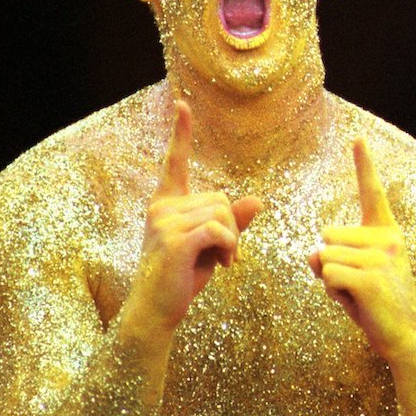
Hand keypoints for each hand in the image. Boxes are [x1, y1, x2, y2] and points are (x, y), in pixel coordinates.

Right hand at [123, 100, 262, 331]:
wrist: (157, 311)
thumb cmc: (182, 278)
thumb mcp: (212, 245)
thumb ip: (232, 222)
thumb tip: (257, 199)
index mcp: (166, 204)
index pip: (175, 162)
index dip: (181, 133)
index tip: (182, 104)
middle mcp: (162, 207)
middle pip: (221, 197)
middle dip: (232, 227)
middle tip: (221, 255)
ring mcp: (165, 222)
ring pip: (224, 213)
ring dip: (232, 240)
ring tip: (219, 261)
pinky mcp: (174, 239)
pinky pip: (221, 229)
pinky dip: (230, 247)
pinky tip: (221, 264)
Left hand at [310, 138, 415, 360]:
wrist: (409, 338)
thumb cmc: (379, 307)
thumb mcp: (356, 275)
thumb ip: (334, 258)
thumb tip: (315, 254)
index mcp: (387, 232)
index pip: (372, 193)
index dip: (364, 165)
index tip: (358, 138)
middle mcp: (387, 238)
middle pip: (327, 237)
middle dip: (330, 264)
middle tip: (359, 287)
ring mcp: (380, 257)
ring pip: (325, 258)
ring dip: (331, 282)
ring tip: (359, 297)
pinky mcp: (369, 278)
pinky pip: (328, 275)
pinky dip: (333, 293)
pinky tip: (358, 304)